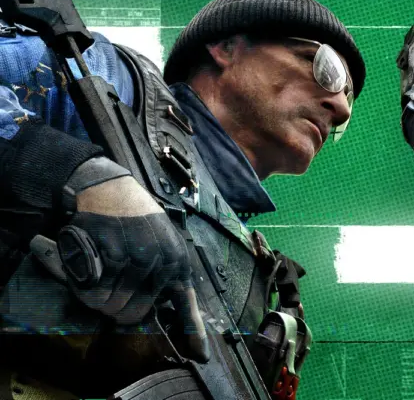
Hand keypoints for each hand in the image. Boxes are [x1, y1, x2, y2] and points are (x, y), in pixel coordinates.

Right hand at [56, 156, 209, 361]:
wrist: (110, 188)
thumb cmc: (135, 218)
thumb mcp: (162, 242)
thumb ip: (163, 275)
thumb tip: (159, 308)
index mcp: (178, 262)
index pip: (187, 305)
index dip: (192, 333)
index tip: (200, 354)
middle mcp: (163, 263)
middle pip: (136, 313)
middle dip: (116, 308)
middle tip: (106, 288)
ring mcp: (138, 259)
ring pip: (113, 305)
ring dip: (97, 297)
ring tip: (96, 272)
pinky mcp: (112, 255)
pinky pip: (95, 291)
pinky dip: (84, 287)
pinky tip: (86, 267)